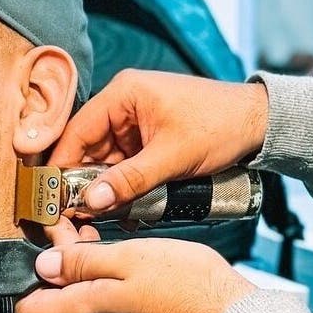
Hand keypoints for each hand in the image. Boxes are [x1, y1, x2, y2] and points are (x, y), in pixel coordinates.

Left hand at [15, 221, 255, 312]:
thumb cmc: (187, 285)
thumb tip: (43, 265)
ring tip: (131, 262)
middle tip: (96, 242)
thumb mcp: (131, 256)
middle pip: (64, 308)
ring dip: (103, 290)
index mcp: (87, 312)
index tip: (53, 253)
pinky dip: (127, 308)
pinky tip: (151, 289)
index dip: (32, 281)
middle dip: (73, 276)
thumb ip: (82, 262)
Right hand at [48, 69, 268, 216]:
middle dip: (85, 183)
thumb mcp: (173, 157)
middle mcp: (124, 104)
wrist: (259, 122)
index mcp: (124, 94)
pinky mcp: (150, 138)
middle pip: (88, 149)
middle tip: (79, 218)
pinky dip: (125, 185)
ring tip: (105, 217)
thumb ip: (131, 180)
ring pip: (107, 161)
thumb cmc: (220, 125)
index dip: (62, 166)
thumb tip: (93, 201)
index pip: (77, 132)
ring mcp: (137, 122)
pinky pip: (126, 164)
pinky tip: (126, 207)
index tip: (53, 198)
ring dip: (107, 188)